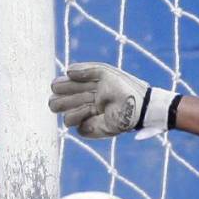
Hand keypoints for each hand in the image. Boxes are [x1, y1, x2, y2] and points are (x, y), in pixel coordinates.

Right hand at [48, 62, 178, 138]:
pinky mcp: (94, 129)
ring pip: (67, 118)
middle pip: (59, 104)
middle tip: (60, 97)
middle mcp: (85, 102)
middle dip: (58, 100)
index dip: (59, 86)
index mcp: (86, 88)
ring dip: (71, 109)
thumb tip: (67, 71)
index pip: (63, 88)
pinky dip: (80, 119)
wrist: (140, 105)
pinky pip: (79, 128)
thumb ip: (85, 70)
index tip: (59, 85)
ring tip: (86, 105)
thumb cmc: (124, 87)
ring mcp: (89, 117)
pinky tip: (91, 112)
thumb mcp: (104, 72)